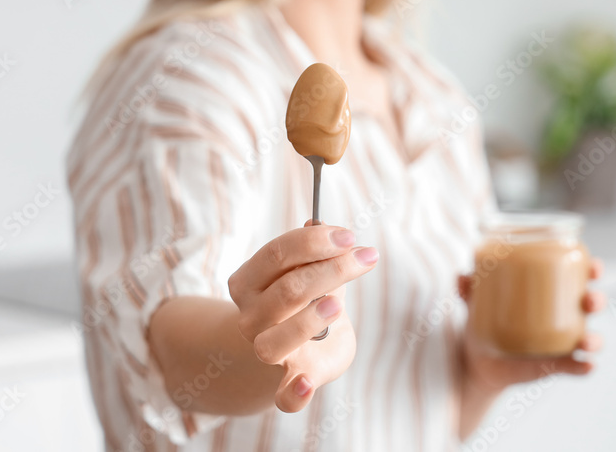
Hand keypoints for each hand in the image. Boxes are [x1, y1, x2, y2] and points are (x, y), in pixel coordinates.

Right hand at [228, 219, 377, 411]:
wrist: (294, 352)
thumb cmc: (305, 303)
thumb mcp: (309, 273)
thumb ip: (313, 252)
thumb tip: (318, 219)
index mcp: (248, 282)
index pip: (277, 254)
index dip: (313, 241)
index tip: (349, 236)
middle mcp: (250, 318)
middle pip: (287, 290)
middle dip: (331, 270)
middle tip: (366, 257)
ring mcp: (266, 352)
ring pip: (275, 340)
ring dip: (306, 320)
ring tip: (337, 304)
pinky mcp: (289, 383)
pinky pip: (284, 397)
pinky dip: (293, 393)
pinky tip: (306, 383)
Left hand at [457, 258, 606, 393]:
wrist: (477, 361)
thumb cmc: (484, 322)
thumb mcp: (476, 303)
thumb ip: (469, 289)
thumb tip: (462, 277)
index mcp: (550, 293)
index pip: (578, 276)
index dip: (592, 269)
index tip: (594, 267)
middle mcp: (562, 315)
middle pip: (590, 304)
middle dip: (597, 300)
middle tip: (589, 301)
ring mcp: (562, 342)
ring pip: (590, 337)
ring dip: (595, 339)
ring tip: (587, 341)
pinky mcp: (555, 365)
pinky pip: (576, 367)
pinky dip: (584, 367)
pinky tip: (586, 365)